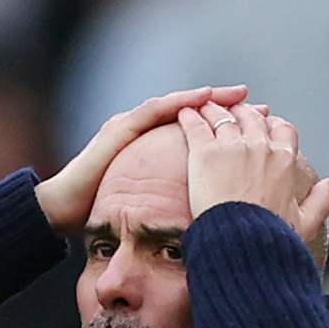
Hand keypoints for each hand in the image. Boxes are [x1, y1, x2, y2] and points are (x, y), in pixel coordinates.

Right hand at [35, 85, 248, 231]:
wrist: (62, 212)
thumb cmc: (103, 219)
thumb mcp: (153, 216)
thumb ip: (178, 212)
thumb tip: (214, 231)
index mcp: (159, 156)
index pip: (202, 137)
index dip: (233, 133)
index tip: (266, 133)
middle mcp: (148, 136)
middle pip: (196, 118)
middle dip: (230, 111)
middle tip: (263, 108)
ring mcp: (132, 127)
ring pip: (179, 106)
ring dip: (211, 99)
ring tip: (239, 96)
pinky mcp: (119, 129)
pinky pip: (154, 110)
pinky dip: (180, 103)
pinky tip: (203, 98)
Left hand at [180, 102, 328, 262]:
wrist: (240, 245)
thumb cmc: (271, 239)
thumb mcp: (305, 222)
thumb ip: (321, 200)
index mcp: (284, 159)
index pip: (282, 129)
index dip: (272, 125)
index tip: (264, 126)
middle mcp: (260, 146)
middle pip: (250, 117)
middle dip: (241, 112)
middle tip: (230, 112)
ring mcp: (232, 147)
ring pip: (222, 116)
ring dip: (214, 109)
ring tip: (204, 107)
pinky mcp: (205, 152)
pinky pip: (196, 125)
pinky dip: (190, 116)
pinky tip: (183, 113)